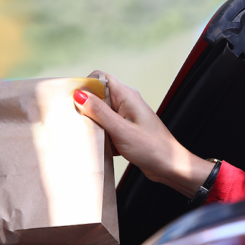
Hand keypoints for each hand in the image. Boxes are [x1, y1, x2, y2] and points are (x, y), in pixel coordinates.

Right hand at [73, 71, 212, 197]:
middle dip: (87, 108)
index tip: (74, 100)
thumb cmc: (152, 148)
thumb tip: (79, 95)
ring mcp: (126, 117)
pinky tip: (102, 146)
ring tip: (92, 136)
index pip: (100, 78)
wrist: (170, 167)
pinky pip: (107, 127)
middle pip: (98, 96)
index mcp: (127, 96)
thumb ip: (99, 112)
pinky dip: (102, 135)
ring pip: (101, 114)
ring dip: (94, 124)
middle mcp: (126, 103)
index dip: (85, 86)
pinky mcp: (125, 130)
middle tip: (80, 122)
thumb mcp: (121, 130)